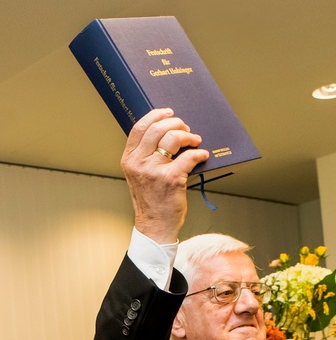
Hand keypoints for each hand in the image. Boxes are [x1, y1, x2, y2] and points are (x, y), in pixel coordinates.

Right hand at [121, 109, 209, 243]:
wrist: (155, 227)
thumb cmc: (151, 202)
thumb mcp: (140, 176)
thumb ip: (146, 157)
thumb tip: (167, 136)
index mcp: (129, 159)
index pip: (140, 128)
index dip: (155, 115)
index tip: (168, 113)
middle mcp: (139, 162)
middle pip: (158, 128)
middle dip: (176, 124)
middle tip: (186, 128)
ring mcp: (155, 170)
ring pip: (173, 138)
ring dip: (188, 136)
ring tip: (195, 140)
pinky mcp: (172, 179)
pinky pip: (189, 157)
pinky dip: (199, 154)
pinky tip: (203, 156)